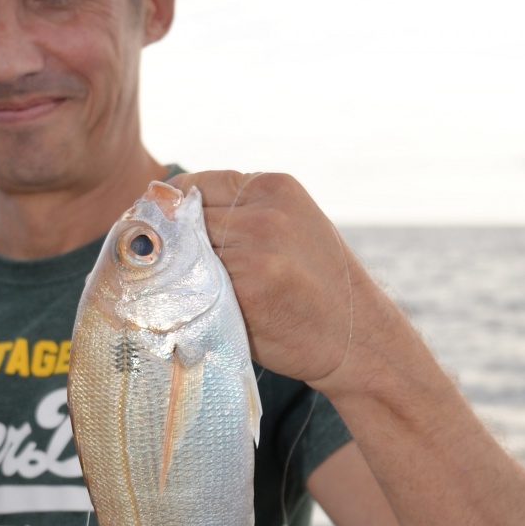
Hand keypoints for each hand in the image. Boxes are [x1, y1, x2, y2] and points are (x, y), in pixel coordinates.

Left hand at [169, 171, 387, 393]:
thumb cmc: (316, 285)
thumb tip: (166, 213)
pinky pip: (195, 289)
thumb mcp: (290, 225)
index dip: (171, 214)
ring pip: (185, 256)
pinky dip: (193, 301)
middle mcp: (265, 214)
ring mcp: (256, 252)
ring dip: (183, 277)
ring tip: (206, 295)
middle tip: (183, 275)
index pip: (192, 186)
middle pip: (183, 221)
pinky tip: (213, 312)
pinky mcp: (248, 291)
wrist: (358, 339)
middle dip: (175, 247)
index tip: (166, 236)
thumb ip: (240, 213)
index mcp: (273, 188)